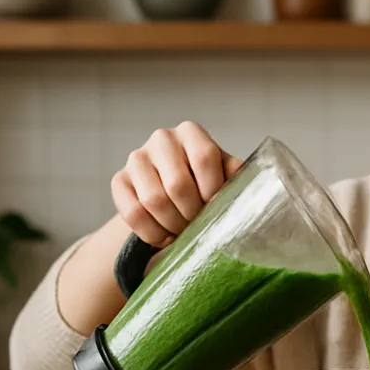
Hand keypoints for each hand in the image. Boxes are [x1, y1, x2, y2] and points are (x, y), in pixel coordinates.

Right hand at [111, 121, 242, 245]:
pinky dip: (152, 233)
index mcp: (191, 132)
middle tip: (199, 227)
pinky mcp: (118, 180)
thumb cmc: (205, 183)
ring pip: (153, 201)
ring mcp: (136, 158)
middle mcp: (162, 139)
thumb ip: (235, 177)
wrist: (170, 193)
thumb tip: (250, 190)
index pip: (205, 158)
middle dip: (192, 215)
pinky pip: (133, 213)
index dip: (213, 191)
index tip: (217, 209)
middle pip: (178, 184)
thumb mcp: (224, 175)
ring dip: (173, 226)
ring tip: (184, 234)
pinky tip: (165, 237)